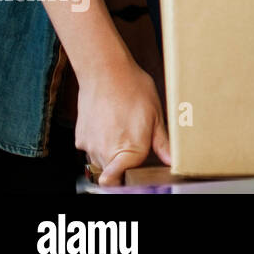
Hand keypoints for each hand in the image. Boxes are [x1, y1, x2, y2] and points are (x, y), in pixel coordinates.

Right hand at [74, 52, 170, 186]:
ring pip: (102, 161)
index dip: (128, 179)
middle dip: (125, 163)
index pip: (119, 181)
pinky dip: (101, 142)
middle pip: (114, 171)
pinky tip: (111, 123)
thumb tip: (173, 161)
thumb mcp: (156, 115)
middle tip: (135, 140)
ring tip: (123, 127)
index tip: (135, 174)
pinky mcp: (80, 139)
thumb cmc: (134, 90)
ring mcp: (89, 147)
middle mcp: (105, 152)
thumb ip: (162, 143)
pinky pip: (92, 149)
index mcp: (128, 150)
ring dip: (113, 152)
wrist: (105, 72)